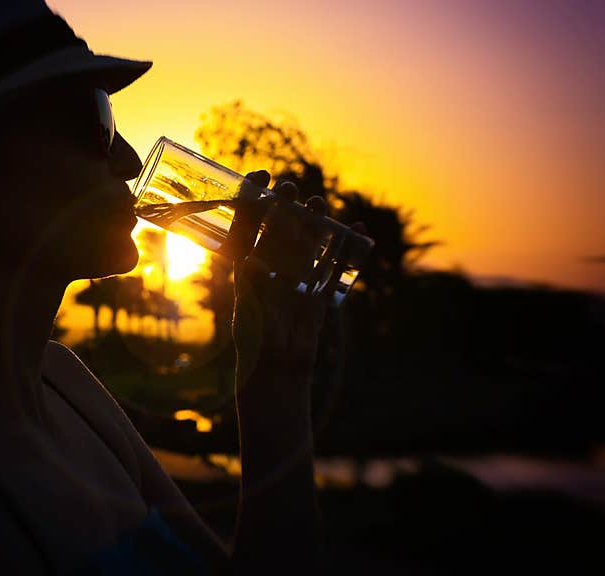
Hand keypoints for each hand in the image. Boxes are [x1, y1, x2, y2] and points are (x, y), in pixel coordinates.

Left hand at [229, 172, 355, 383]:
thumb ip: (250, 288)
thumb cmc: (254, 342)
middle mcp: (273, 265)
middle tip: (290, 190)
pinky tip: (355, 229)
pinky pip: (334, 262)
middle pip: (280, 225)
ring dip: (314, 220)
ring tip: (318, 204)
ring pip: (308, 238)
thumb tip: (251, 261)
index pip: (248, 225)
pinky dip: (346, 246)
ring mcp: (297, 275)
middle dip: (286, 205)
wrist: (277, 369)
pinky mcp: (319, 288)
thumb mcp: (248, 313)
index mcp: (248, 266)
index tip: (257, 176)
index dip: (253, 200)